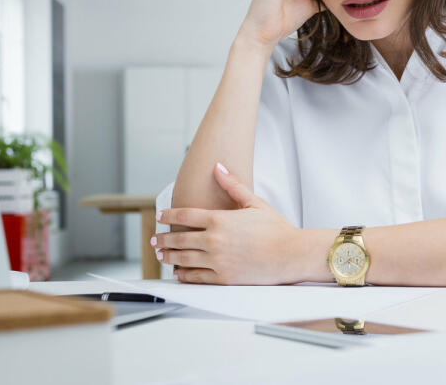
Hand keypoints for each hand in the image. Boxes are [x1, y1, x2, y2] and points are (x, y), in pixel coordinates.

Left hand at [154, 163, 302, 284]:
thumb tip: (218, 167)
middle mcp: (214, 240)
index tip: (160, 216)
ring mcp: (217, 261)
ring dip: (169, 257)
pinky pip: (196, 277)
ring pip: (183, 260)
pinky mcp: (223, 278)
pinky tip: (178, 273)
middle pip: (178, 239)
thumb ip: (232, 185)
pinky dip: (184, 275)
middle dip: (163, 239)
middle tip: (155, 240)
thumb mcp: (254, 203)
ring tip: (161, 255)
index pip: (184, 216)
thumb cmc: (276, 228)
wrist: (291, 254)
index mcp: (219, 219)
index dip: (168, 215)